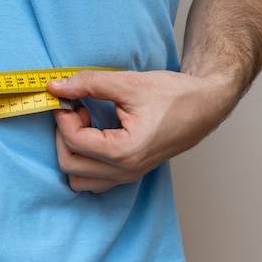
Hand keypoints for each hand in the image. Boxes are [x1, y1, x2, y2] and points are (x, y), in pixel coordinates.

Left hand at [47, 69, 236, 192]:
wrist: (205, 106)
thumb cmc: (174, 95)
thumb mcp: (128, 83)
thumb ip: (88, 84)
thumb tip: (56, 86)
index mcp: (125, 151)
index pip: (74, 140)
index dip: (62, 115)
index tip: (66, 95)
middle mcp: (125, 171)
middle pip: (69, 164)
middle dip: (64, 133)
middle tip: (76, 108)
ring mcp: (127, 176)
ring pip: (77, 179)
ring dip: (72, 151)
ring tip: (87, 124)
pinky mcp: (129, 174)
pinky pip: (93, 179)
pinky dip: (84, 160)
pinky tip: (95, 134)